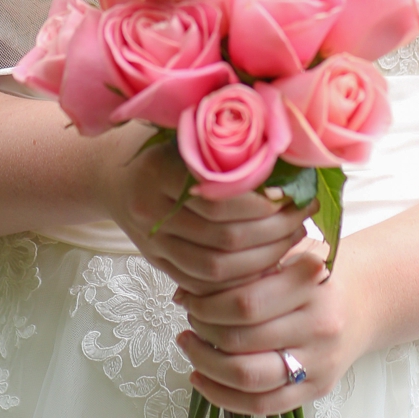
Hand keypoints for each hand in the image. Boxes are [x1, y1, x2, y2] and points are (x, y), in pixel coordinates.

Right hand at [96, 126, 308, 294]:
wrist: (114, 176)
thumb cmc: (166, 148)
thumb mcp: (189, 134)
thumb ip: (228, 145)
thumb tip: (291, 161)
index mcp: (158, 171)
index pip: (221, 199)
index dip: (265, 203)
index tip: (297, 194)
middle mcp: (149, 210)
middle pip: (224, 237)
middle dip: (275, 231)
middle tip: (304, 216)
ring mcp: (152, 242)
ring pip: (217, 268)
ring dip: (264, 259)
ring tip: (293, 238)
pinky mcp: (158, 264)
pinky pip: (203, 284)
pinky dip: (239, 279)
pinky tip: (266, 261)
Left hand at [176, 238, 372, 413]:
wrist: (363, 302)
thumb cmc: (313, 275)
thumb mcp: (287, 254)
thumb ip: (242, 268)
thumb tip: (183, 290)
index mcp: (311, 283)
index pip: (244, 302)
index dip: (206, 304)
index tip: (187, 298)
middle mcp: (319, 325)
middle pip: (243, 340)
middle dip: (202, 331)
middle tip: (189, 320)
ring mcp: (319, 362)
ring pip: (248, 377)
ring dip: (206, 364)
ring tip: (189, 347)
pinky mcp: (316, 390)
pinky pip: (261, 405)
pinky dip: (222, 396)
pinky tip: (200, 377)